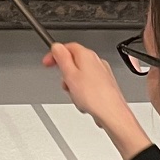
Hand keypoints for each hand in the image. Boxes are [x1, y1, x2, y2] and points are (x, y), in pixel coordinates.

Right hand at [43, 41, 151, 159]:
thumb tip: (56, 47)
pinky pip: (88, 86)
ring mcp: (102, 73)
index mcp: (87, 55)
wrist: (111, 112)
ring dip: (74, 85)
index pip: (67, 47)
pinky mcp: (105, 85)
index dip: (55, 54)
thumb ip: (61, 58)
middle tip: (65, 84)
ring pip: (80, 75)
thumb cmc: (94, 96)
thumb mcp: (69, 75)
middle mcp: (96, 61)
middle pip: (74, 62)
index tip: (47, 63)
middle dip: (66, 74)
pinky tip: (84, 102)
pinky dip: (83, 93)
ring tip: (76, 95)